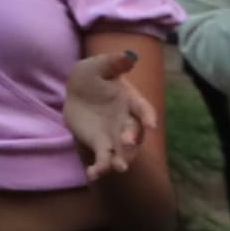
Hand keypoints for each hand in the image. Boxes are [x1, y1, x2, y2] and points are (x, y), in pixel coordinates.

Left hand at [63, 49, 151, 180]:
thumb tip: (130, 55)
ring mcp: (116, 136)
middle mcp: (127, 121)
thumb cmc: (92, 75)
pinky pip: (103, 160)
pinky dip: (100, 169)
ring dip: (122, 160)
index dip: (148, 116)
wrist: (77, 92)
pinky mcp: (102, 146)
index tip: (151, 123)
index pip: (143, 109)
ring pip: (123, 152)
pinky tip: (92, 175)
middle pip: (135, 133)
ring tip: (119, 168)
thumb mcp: (98, 65)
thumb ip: (113, 62)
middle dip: (132, 140)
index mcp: (131, 100)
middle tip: (127, 144)